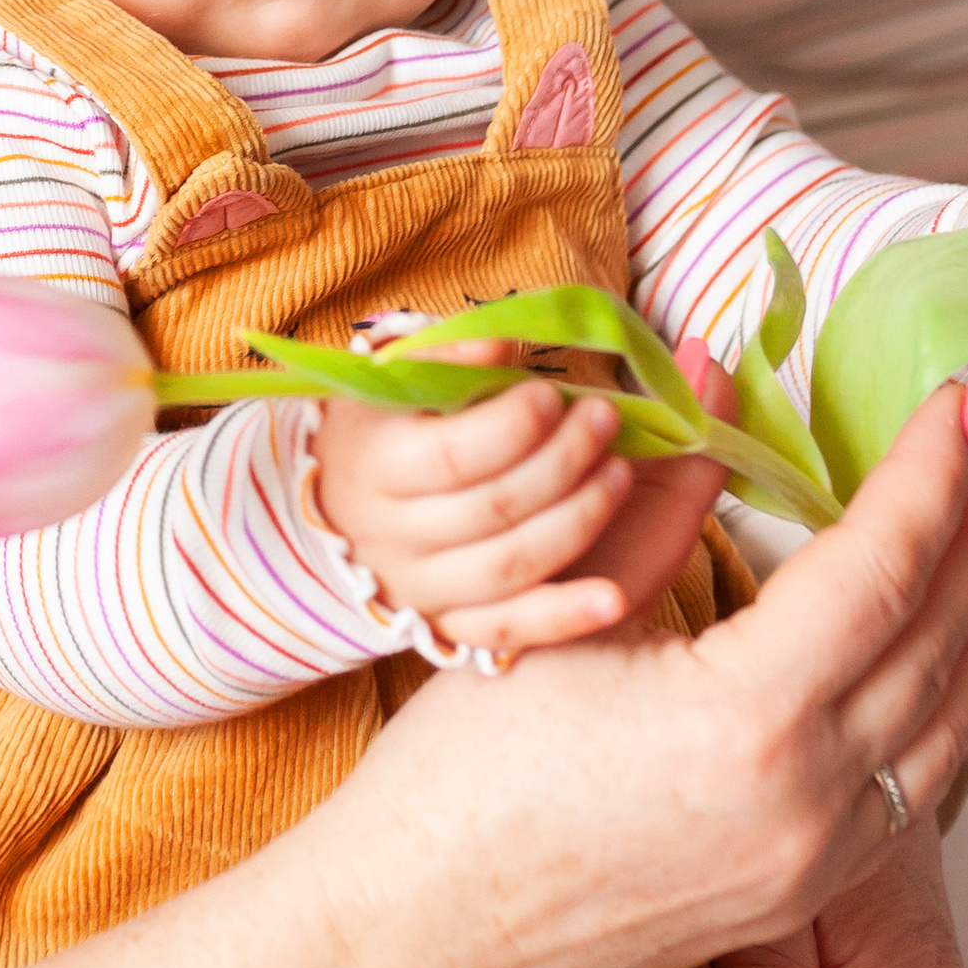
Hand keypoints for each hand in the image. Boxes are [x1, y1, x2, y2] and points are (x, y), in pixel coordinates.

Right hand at [311, 335, 736, 660]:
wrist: (346, 509)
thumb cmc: (388, 427)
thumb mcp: (398, 378)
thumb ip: (451, 354)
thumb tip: (503, 337)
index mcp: (375, 464)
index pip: (451, 455)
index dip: (512, 427)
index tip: (553, 394)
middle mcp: (393, 536)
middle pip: (491, 509)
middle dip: (562, 461)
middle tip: (606, 419)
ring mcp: (423, 590)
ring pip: (510, 567)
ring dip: (578, 520)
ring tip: (621, 473)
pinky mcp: (454, 628)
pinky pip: (512, 631)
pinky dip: (566, 617)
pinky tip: (616, 597)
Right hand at [329, 376, 967, 967]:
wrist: (427, 932)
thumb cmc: (465, 780)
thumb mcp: (565, 616)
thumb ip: (661, 501)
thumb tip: (710, 383)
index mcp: (747, 718)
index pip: (876, 566)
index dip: (923, 473)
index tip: (956, 405)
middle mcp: (807, 799)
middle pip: (933, 640)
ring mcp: (814, 861)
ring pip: (947, 723)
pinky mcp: (800, 895)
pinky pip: (915, 790)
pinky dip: (950, 710)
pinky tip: (952, 667)